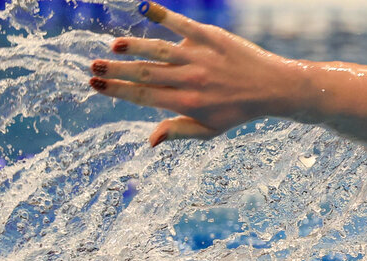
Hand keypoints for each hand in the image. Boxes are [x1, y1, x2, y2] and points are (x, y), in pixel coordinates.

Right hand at [89, 1, 307, 146]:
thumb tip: (148, 141)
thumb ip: (177, 132)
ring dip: (134, 47)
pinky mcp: (212, 37)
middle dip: (116, 70)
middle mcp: (191, 80)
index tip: (95, 84)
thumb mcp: (209, 130)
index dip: (117, 90)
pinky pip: (183, 24)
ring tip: (113, 46)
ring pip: (160, 50)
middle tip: (93, 66)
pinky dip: (163, 16)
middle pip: (145, 74)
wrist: (274, 87)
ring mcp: (201, 57)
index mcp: (186, 103)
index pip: (143, 96)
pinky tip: (143, 8)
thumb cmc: (238, 110)